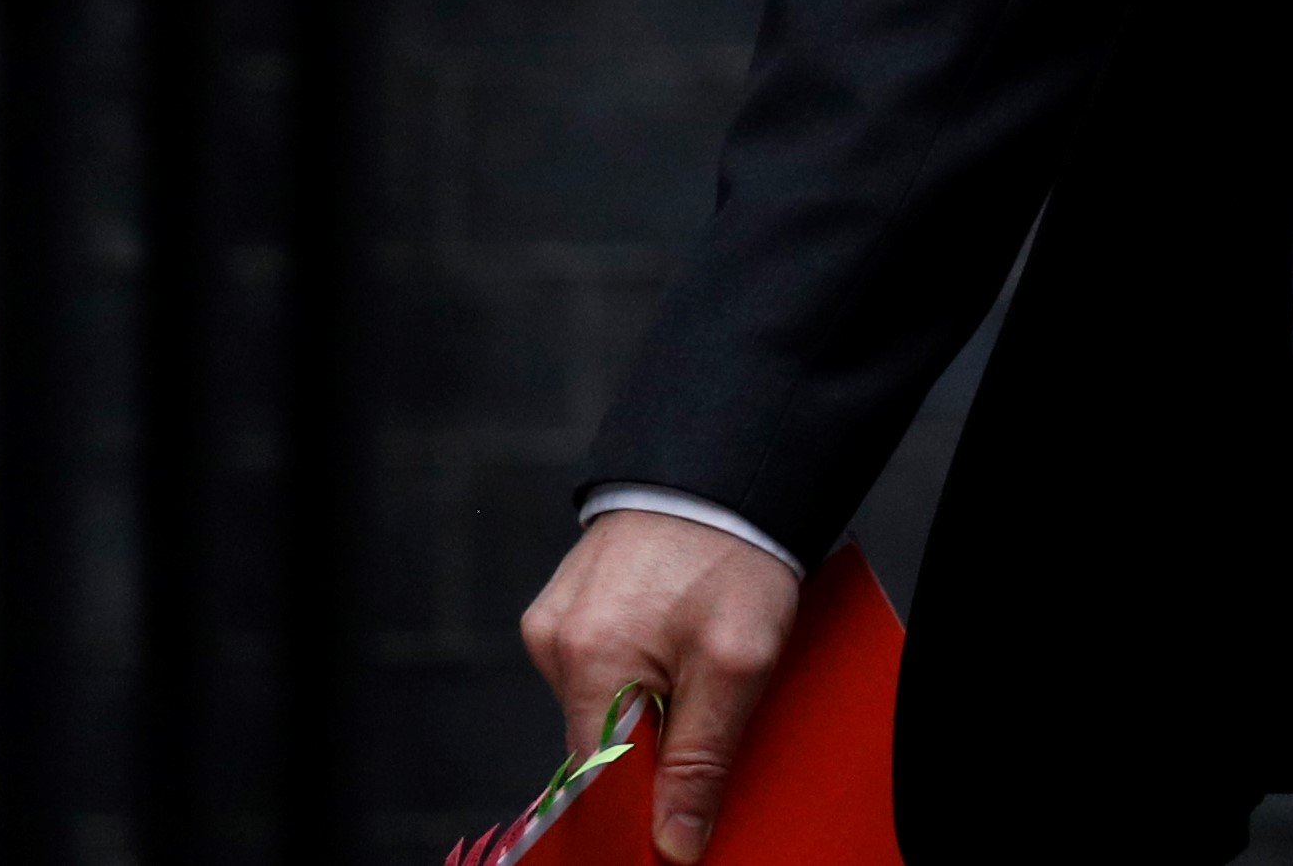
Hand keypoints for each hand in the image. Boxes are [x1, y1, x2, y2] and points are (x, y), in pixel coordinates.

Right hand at [519, 509, 801, 863]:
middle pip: (600, 736)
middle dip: (656, 738)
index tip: (688, 800)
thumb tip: (675, 844)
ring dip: (652, 694)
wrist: (732, 463)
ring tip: (703, 652)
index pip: (598, 775)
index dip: (647, 796)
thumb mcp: (738, 664)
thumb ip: (700, 760)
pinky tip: (682, 629)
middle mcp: (554, 642)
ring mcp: (555, 617)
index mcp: (586, 662)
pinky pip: (601, 656)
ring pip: (603, 697)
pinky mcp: (569, 597)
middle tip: (715, 703)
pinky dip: (641, 659)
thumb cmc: (738, 553)